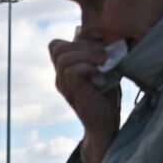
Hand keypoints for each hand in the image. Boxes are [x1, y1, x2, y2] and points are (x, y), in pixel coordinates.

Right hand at [48, 37, 122, 162]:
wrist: (105, 125)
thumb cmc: (106, 99)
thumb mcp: (102, 71)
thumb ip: (96, 56)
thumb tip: (106, 37)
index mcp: (64, 71)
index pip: (56, 46)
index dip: (76, 41)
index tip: (98, 48)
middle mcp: (60, 77)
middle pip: (57, 47)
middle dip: (83, 44)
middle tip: (104, 55)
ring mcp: (63, 85)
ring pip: (63, 57)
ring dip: (87, 54)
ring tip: (104, 62)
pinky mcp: (72, 91)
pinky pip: (70, 69)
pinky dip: (87, 66)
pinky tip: (100, 72)